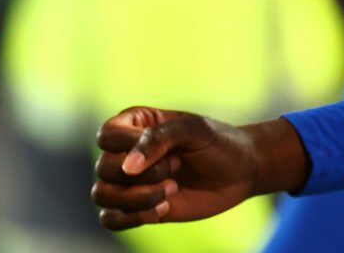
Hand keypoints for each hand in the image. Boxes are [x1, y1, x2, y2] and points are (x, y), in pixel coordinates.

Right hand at [92, 107, 310, 230]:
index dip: (129, 147)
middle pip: (104, 168)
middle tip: (176, 168)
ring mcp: (131, 182)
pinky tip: (164, 208)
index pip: (106, 135)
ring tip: (170, 191)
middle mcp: (127, 152)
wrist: (241, 172)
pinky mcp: (137, 207)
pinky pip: (110, 220)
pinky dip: (134, 217)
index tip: (168, 150)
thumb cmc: (219, 143)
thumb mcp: (195, 130)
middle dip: (143, 174)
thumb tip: (128, 167)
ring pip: (102, 195)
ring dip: (137, 198)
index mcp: (136, 124)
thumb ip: (159, 139)